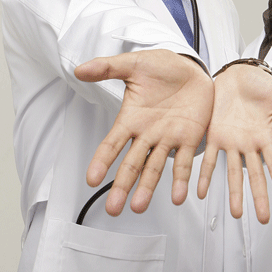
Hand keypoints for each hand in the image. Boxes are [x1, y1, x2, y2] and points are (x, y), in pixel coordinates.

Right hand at [75, 50, 213, 215]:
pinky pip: (183, 162)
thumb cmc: (162, 67)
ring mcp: (167, 139)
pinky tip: (178, 196)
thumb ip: (107, 68)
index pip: (112, 143)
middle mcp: (147, 134)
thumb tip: (80, 70)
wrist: (192, 68)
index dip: (102, 160)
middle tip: (114, 208)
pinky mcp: (188, 139)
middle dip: (122, 186)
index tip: (92, 178)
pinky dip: (181, 180)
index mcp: (131, 119)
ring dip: (147, 188)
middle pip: (131, 164)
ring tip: (139, 207)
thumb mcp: (134, 64)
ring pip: (154, 168)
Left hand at [197, 64, 271, 223]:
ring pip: (233, 172)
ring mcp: (231, 142)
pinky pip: (209, 158)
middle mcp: (249, 145)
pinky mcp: (214, 135)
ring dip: (234, 193)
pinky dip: (205, 175)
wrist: (236, 74)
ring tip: (236, 213)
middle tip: (263, 218)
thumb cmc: (259, 84)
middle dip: (259, 197)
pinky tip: (202, 192)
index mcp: (265, 137)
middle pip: (256, 176)